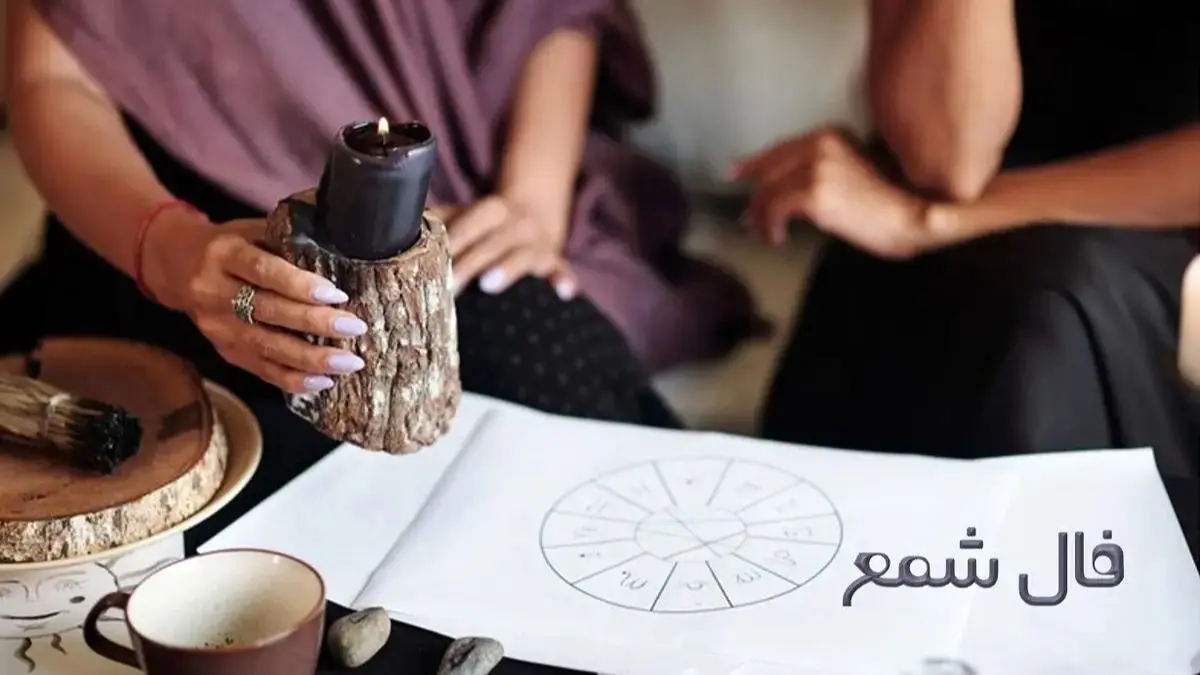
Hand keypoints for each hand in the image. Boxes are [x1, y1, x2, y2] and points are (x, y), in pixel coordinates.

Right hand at [142, 214, 370, 393]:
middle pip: (269, 312)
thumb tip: (343, 248)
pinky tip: (324, 381)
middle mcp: (214, 292)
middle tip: (354, 327)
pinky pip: (260, 369)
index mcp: (224, 254)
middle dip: (316, 323)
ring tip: (349, 362)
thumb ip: (287, 240)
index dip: (300, 285)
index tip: (337, 294)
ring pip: (266, 347)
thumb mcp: (251, 230)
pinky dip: (293, 379)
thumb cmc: (230, 244)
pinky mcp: (223, 350)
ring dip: (311, 359)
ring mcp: (217, 327)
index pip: (264, 272)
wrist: (175, 264)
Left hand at [431, 196, 576, 298]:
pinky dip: (563, 280)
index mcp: (493, 211)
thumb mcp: (466, 216)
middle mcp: (518, 225)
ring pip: (526, 256)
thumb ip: (438, 222)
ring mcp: (539, 246)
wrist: (533, 218)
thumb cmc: (487, 226)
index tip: (436, 260)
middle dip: (471, 261)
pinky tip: (562, 292)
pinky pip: (562, 272)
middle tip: (451, 284)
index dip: (455, 239)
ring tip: (488, 285)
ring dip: (508, 268)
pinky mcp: (555, 265)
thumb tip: (396, 229)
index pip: (472, 221)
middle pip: (494, 241)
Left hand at [731, 128, 937, 259]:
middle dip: (756, 197)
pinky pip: (776, 208)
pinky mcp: (814, 192)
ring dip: (762, 217)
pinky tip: (779, 239)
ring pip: (769, 191)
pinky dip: (771, 226)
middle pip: (770, 170)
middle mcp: (821, 144)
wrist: (913, 216)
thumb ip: (819, 172)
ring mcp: (817, 167)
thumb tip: (781, 192)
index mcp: (831, 135)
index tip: (736, 173)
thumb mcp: (852, 175)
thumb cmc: (889, 205)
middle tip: (748, 220)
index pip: (782, 147)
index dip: (755, 162)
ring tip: (765, 235)